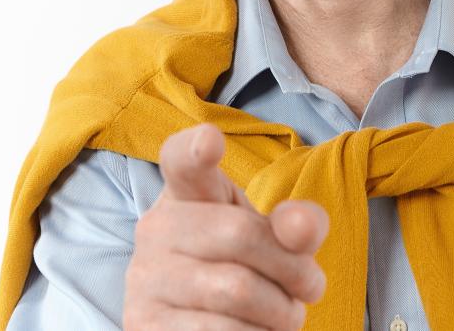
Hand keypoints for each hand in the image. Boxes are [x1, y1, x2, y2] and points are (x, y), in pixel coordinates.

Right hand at [123, 123, 328, 329]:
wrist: (199, 320)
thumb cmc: (244, 266)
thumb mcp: (273, 237)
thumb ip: (296, 224)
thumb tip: (302, 227)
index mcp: (187, 192)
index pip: (183, 161)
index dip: (196, 149)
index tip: (211, 140)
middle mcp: (156, 228)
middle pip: (241, 234)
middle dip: (294, 269)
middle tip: (309, 287)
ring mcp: (144, 277)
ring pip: (237, 291)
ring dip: (280, 313)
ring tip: (282, 316)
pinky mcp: (143, 324)